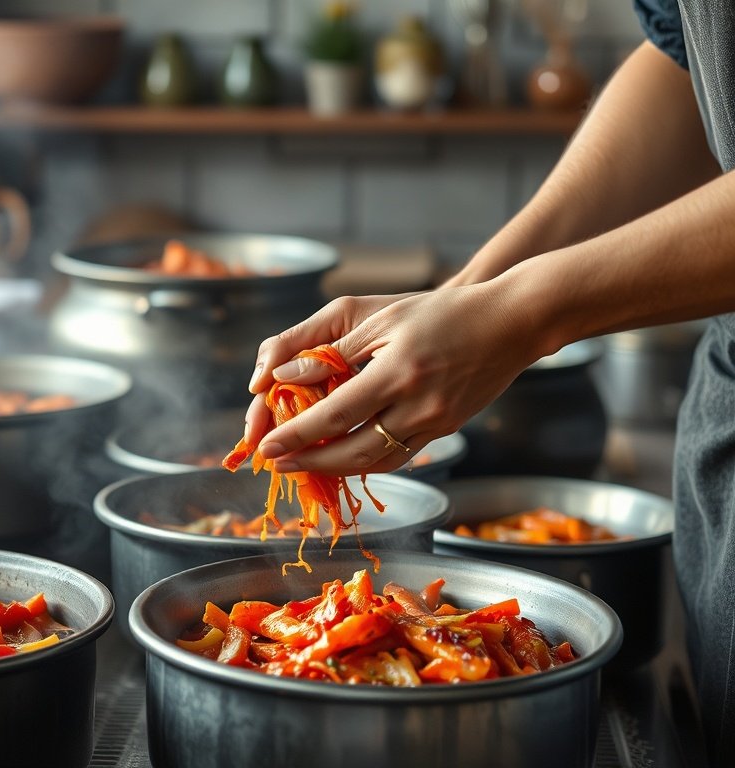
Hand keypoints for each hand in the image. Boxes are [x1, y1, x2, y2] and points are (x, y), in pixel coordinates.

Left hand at [244, 283, 545, 474]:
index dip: (296, 435)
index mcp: (397, 372)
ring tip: (304, 464)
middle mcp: (418, 405)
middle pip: (353, 451)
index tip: (266, 446)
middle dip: (310, 462)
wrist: (512, 323)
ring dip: (336, 468)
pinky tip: (343, 456)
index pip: (334, 415)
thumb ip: (333, 353)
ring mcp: (436, 422)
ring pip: (376, 461)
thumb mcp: (382, 319)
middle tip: (278, 464)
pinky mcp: (447, 428)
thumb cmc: (443, 311)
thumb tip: (285, 379)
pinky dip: (367, 461)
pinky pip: (400, 456)